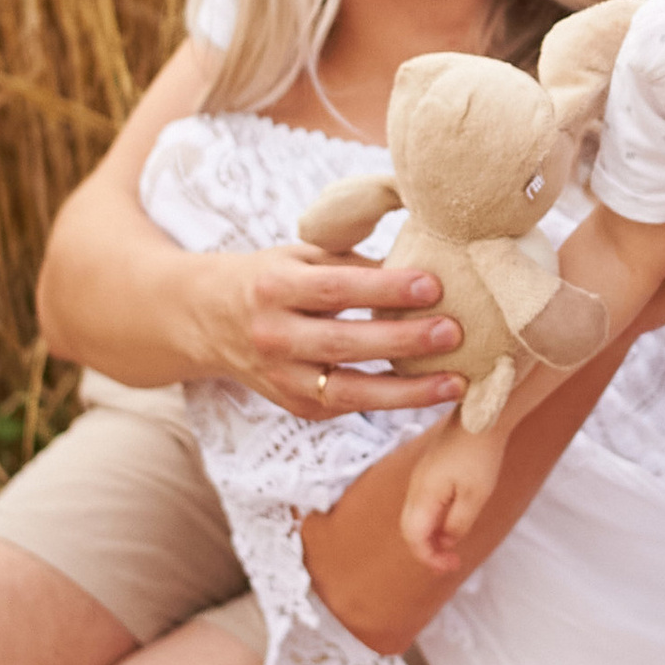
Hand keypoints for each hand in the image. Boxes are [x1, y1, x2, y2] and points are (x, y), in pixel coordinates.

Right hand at [180, 243, 464, 418]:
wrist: (209, 320)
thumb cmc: (273, 279)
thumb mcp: (302, 258)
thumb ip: (355, 265)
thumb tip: (425, 268)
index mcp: (274, 286)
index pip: (335, 288)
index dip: (384, 288)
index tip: (433, 285)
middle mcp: (273, 335)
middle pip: (342, 342)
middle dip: (402, 340)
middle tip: (452, 332)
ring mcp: (283, 377)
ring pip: (348, 391)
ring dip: (406, 391)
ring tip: (454, 383)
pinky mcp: (296, 405)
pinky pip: (349, 406)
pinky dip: (391, 402)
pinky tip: (431, 393)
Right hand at [401, 421, 508, 573]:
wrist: (481, 412)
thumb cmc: (480, 453)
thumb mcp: (475, 496)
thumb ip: (458, 524)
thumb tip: (446, 542)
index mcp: (423, 494)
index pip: (414, 537)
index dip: (429, 558)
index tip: (450, 567)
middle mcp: (415, 486)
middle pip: (410, 529)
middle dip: (427, 550)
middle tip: (450, 564)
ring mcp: (421, 476)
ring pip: (416, 516)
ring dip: (431, 536)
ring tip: (452, 548)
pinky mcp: (430, 469)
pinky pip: (424, 503)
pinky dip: (434, 520)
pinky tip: (453, 522)